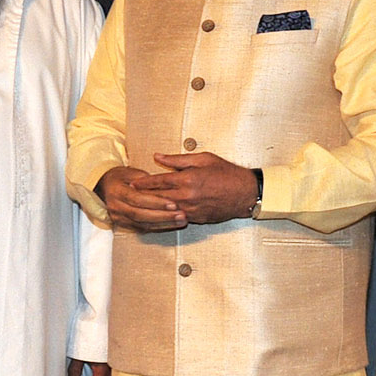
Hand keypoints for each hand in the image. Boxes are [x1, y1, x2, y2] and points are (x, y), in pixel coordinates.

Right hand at [97, 165, 186, 232]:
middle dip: (163, 216)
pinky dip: (158, 227)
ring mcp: (118, 217)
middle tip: (181, 215)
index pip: (138, 199)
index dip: (156, 202)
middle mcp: (115, 206)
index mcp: (117, 191)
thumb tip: (165, 186)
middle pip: (140, 214)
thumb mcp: (133, 172)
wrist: (106, 186)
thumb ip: (147, 181)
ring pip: (142, 224)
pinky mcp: (123, 224)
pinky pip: (142, 228)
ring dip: (164, 224)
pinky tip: (171, 225)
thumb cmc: (122, 177)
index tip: (173, 204)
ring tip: (181, 221)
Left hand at [141, 152, 258, 225]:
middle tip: (130, 194)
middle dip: (143, 196)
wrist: (245, 193)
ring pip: (165, 209)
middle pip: (158, 197)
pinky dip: (167, 213)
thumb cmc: (227, 173)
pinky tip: (159, 212)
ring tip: (140, 204)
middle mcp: (187, 196)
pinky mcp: (197, 219)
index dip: (143, 182)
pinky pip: (177, 216)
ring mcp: (191, 210)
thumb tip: (158, 157)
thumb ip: (178, 160)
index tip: (132, 182)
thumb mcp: (203, 159)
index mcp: (187, 179)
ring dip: (153, 206)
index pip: (158, 181)